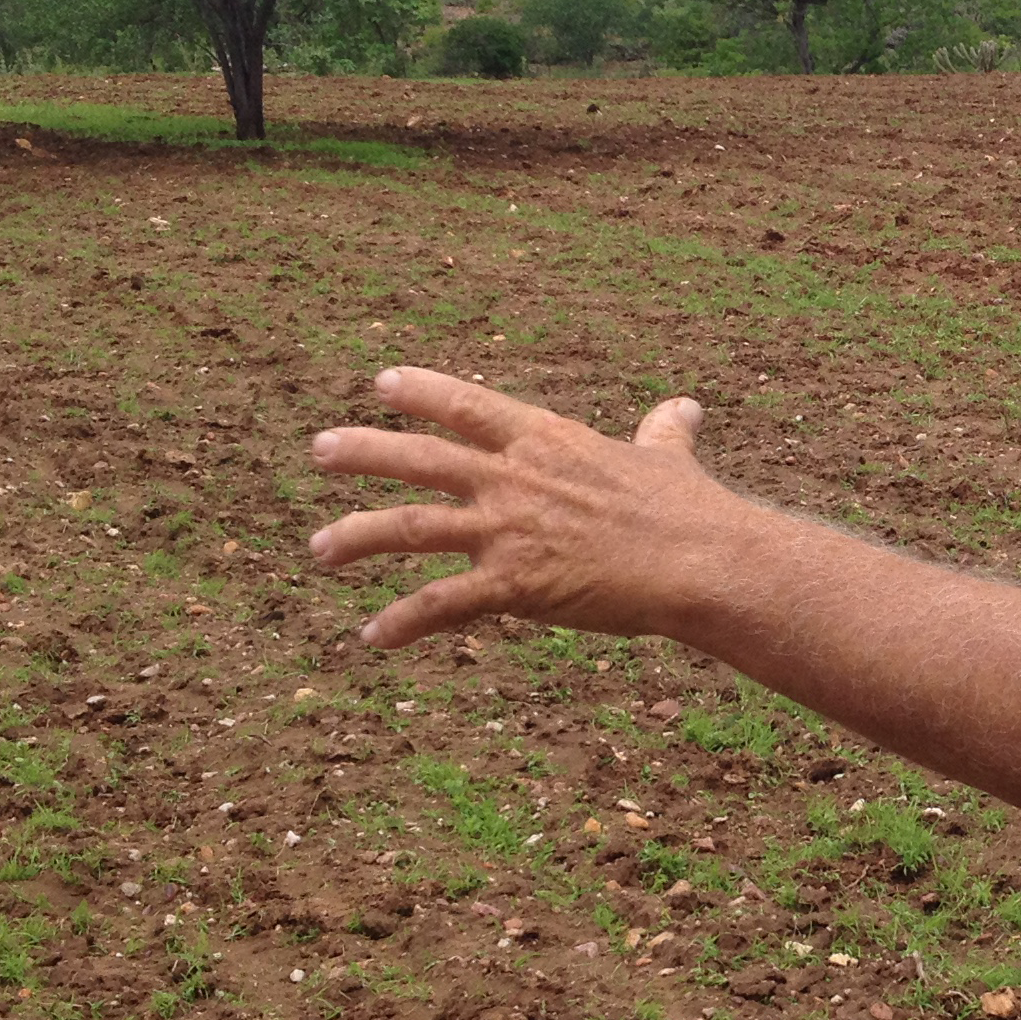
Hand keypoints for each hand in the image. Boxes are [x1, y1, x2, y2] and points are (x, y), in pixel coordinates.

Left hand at [305, 367, 745, 647]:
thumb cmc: (693, 510)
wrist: (702, 561)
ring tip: (318, 548)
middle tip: (319, 449)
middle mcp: (514, 477)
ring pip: (410, 528)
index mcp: (546, 439)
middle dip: (363, 452)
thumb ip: (663, 432)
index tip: (381, 383)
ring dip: (357, 536)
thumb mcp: (668, 457)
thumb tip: (686, 408)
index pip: (468, 405)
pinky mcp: (513, 584)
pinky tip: (372, 636)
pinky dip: (402, 621)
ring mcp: (508, 530)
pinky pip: (441, 604)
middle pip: (419, 457)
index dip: (421, 391)